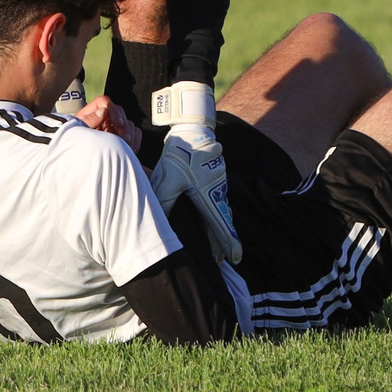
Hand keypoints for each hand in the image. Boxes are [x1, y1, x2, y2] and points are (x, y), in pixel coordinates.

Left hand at [75, 94, 142, 150]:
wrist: (81, 163)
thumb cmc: (76, 146)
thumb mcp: (78, 133)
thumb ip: (89, 121)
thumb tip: (104, 111)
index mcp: (90, 114)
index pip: (104, 102)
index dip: (113, 110)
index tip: (118, 123)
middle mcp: (103, 118)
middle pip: (119, 111)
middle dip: (123, 125)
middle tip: (125, 139)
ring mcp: (114, 127)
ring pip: (128, 123)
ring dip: (129, 134)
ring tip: (127, 146)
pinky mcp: (123, 137)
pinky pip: (136, 133)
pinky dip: (135, 141)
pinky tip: (131, 150)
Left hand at [147, 81, 242, 264]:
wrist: (193, 131)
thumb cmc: (181, 154)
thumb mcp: (168, 178)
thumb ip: (163, 201)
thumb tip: (156, 222)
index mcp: (207, 197)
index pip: (219, 226)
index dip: (227, 244)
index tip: (234, 259)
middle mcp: (216, 194)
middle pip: (222, 224)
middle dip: (224, 242)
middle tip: (225, 260)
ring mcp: (218, 187)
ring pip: (221, 214)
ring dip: (220, 230)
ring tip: (218, 247)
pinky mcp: (215, 181)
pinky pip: (218, 204)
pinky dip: (217, 217)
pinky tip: (211, 222)